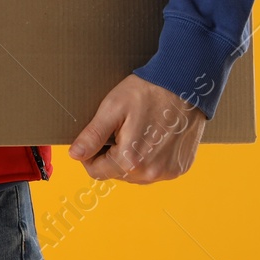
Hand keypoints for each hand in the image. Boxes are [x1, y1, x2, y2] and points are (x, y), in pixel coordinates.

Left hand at [67, 74, 206, 183]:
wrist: (185, 84)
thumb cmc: (147, 92)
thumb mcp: (112, 109)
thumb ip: (92, 136)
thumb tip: (74, 155)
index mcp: (130, 161)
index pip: (96, 172)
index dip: (89, 156)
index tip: (96, 138)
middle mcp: (151, 173)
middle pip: (117, 174)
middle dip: (111, 156)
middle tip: (119, 130)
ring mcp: (168, 172)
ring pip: (136, 175)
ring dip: (130, 160)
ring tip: (136, 132)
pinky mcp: (180, 167)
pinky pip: (155, 170)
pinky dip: (149, 158)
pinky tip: (152, 137)